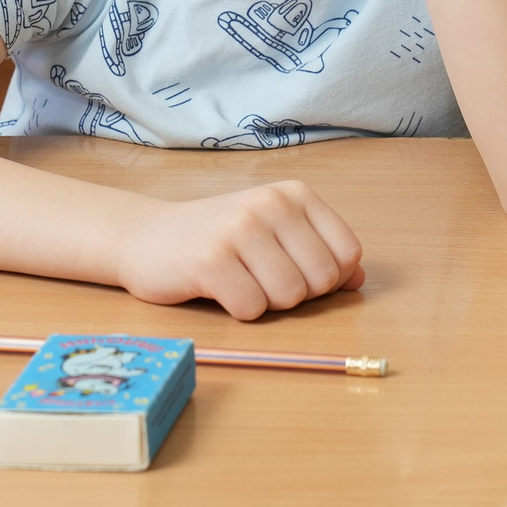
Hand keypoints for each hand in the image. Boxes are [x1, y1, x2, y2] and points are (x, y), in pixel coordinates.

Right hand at [117, 179, 366, 316]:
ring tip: (238, 281)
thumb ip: (320, 253)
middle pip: (322, 281)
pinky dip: (238, 311)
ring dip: (265, 304)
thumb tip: (360, 280)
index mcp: (295, 195)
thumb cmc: (219, 241)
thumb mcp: (274, 235)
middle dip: (295, 295)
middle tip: (259, 278)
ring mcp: (240, 228)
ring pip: (289, 297)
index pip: (348, 255)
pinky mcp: (211, 259)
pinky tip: (217, 289)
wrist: (145, 237)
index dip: (327, 280)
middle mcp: (271, 204)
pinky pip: (252, 309)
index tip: (293, 272)